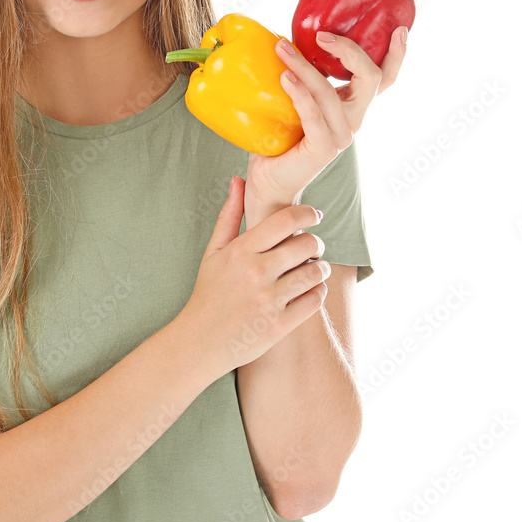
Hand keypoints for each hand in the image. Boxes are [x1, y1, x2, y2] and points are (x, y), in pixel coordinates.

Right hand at [181, 177, 328, 377]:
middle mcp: (256, 273)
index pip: (287, 219)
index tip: (314, 216)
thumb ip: (229, 215)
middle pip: (307, 244)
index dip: (308, 213)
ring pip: (316, 272)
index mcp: (241, 251)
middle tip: (312, 247)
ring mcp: (269, 300)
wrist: (200, 341)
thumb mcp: (213, 251)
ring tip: (314, 269)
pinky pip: (315, 300)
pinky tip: (308, 291)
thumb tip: (238, 180)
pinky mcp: (280, 325)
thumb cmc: (208, 293)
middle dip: (316, 242)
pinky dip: (317, 292)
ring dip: (321, 268)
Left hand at [245, 26, 408, 213]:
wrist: (269, 179)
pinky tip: (285, 77)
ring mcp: (342, 135)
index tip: (399, 29)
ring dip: (304, 66)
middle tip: (321, 35)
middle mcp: (354, 120)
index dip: (396, 56)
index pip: (384, 79)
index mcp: (353, 106)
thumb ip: (304, 78)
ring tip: (281, 49)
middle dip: (349, 50)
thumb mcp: (296, 99)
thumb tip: (288, 40)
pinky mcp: (323, 148)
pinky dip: (299, 93)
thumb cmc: (279, 137)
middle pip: (371, 78)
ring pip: (331, 91)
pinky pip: (314, 114)